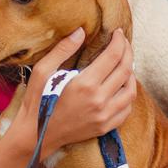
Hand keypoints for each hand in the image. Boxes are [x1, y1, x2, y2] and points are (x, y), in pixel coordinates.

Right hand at [11, 26, 135, 158]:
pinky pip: (127, 110)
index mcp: (85, 84)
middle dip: (128, 52)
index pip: (113, 56)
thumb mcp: (43, 71)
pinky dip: (128, 95)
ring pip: (131, 91)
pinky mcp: (105, 127)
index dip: (119, 41)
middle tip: (124, 43)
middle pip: (126, 70)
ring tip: (125, 64)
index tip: (118, 33)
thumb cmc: (37, 102)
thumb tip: (80, 31)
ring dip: (131, 74)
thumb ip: (63, 50)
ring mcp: (104, 116)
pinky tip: (121, 87)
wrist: (36, 136)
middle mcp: (99, 101)